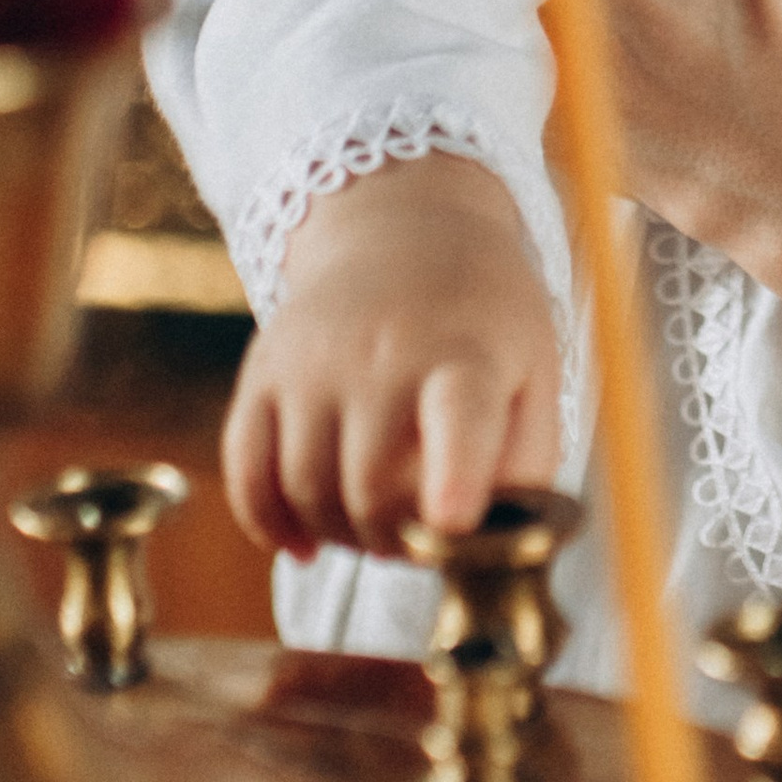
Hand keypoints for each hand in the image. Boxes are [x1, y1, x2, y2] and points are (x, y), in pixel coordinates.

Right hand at [222, 155, 560, 557]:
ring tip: (377, 530)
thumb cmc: (483, 325)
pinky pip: (246, 472)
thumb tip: (498, 546)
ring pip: (306, 490)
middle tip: (420, 543)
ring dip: (341, 537)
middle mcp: (383, 351)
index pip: (460, 412)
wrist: (405, 235)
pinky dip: (268, 523)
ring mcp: (313, 361)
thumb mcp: (535, 374)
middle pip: (372, 487)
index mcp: (467, 353)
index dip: (454, 474)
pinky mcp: (263, 372)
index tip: (452, 521)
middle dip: (397, 542)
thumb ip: (527, 466)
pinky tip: (304, 542)